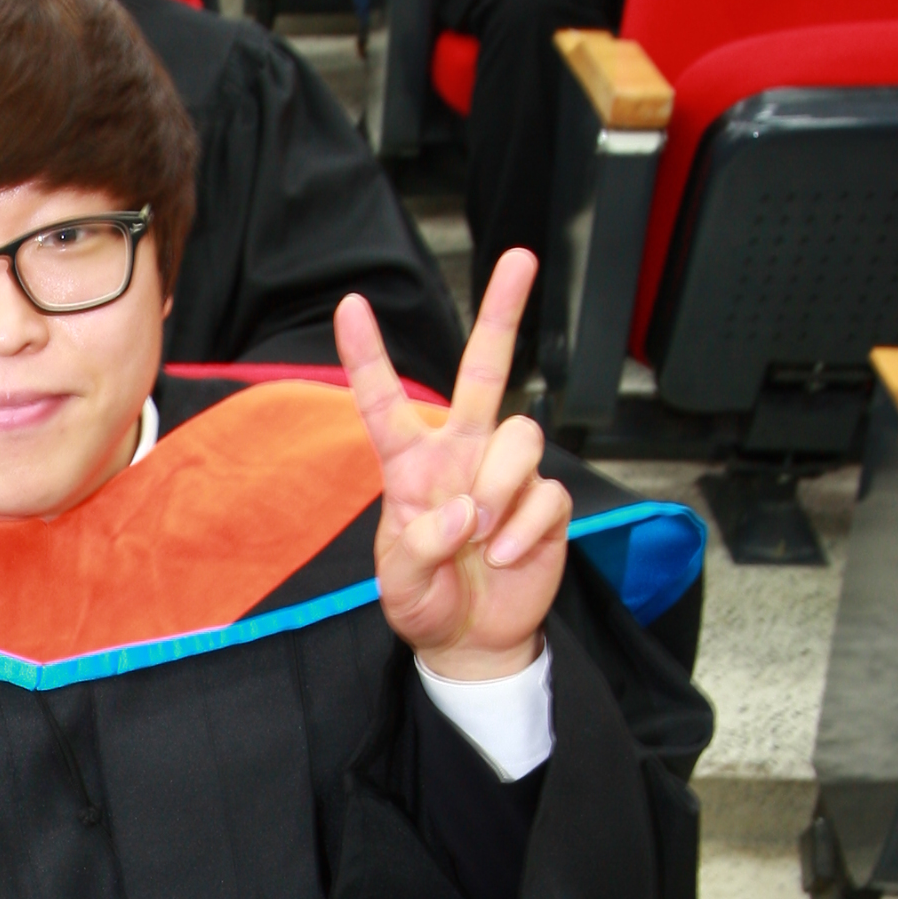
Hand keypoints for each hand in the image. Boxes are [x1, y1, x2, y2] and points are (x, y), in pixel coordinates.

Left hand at [339, 250, 569, 678]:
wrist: (472, 641)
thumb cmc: (427, 601)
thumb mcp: (401, 582)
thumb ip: (421, 545)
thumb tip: (465, 512)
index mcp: (411, 465)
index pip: (386, 401)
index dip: (369, 355)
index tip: (351, 304)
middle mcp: (461, 454)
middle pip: (485, 370)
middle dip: (503, 313)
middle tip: (521, 257)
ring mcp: (506, 473)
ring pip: (521, 435)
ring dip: (501, 487)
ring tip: (483, 535)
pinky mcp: (545, 501)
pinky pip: (546, 492)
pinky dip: (524, 528)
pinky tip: (505, 556)